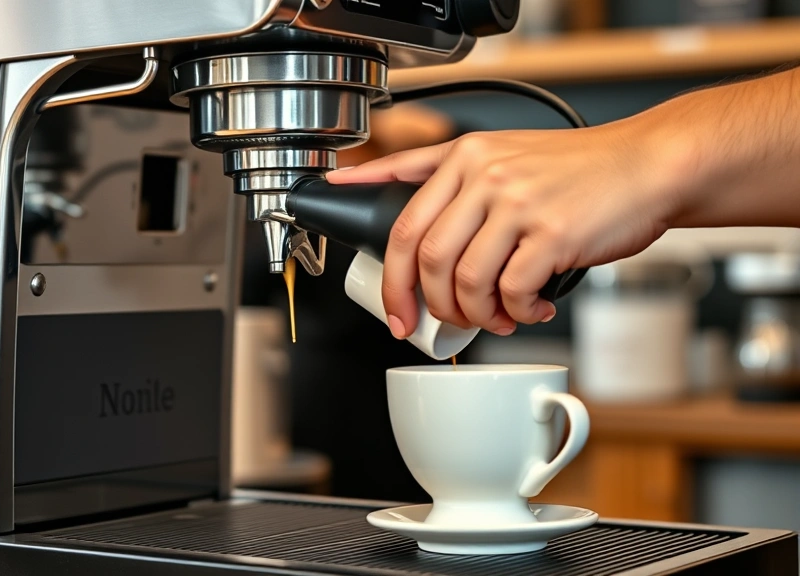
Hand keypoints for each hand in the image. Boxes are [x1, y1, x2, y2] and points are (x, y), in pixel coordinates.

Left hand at [327, 120, 683, 337]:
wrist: (649, 165)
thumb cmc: (575, 168)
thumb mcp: (495, 151)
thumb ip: (429, 166)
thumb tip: (360, 179)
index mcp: (464, 157)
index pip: (404, 226)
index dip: (391, 279)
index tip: (393, 310)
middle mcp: (487, 176)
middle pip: (429, 260)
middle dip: (431, 306)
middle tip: (446, 323)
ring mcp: (520, 203)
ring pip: (468, 281)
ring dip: (477, 314)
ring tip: (497, 316)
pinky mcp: (554, 232)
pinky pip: (513, 291)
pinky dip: (517, 313)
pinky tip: (531, 308)